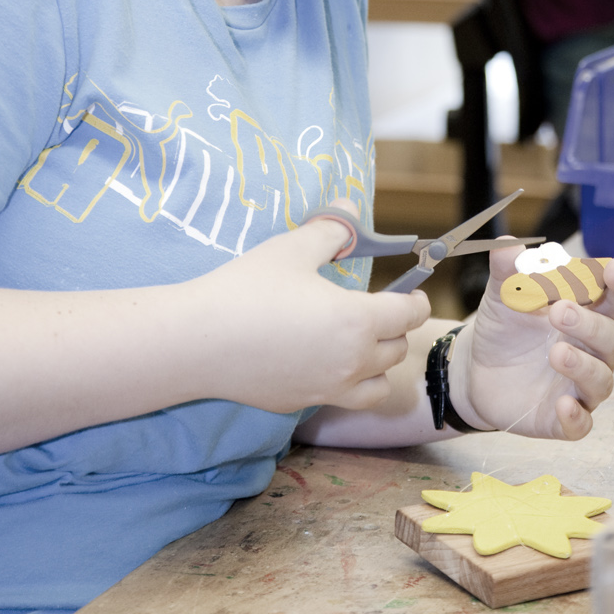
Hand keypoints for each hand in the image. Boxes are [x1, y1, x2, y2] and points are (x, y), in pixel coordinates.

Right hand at [192, 202, 429, 414]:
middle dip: (394, 327)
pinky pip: (343, 397)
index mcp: (358, 320)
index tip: (411, 291)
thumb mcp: (292, 248)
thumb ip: (331, 230)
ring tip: (356, 341)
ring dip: (377, 362)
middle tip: (374, 307)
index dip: (416, 298)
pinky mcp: (303, 403)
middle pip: (397, 348)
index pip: (410, 314)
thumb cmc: (247, 289)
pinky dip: (347, 383)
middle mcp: (352, 361)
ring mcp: (328, 388)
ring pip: (378, 383)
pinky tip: (322, 361)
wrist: (198, 342)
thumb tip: (351, 211)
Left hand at [449, 241, 613, 439]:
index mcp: (583, 315)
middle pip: (609, 338)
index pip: (611, 298)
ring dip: (583, 365)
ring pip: (601, 379)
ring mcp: (578, 387)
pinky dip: (577, 416)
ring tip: (556, 353)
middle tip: (560, 311)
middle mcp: (590, 352)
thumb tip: (509, 244)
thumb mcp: (501, 296)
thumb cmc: (503, 329)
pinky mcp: (562, 419)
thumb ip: (507, 270)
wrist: (475, 371)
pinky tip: (563, 405)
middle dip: (589, 324)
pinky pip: (582, 423)